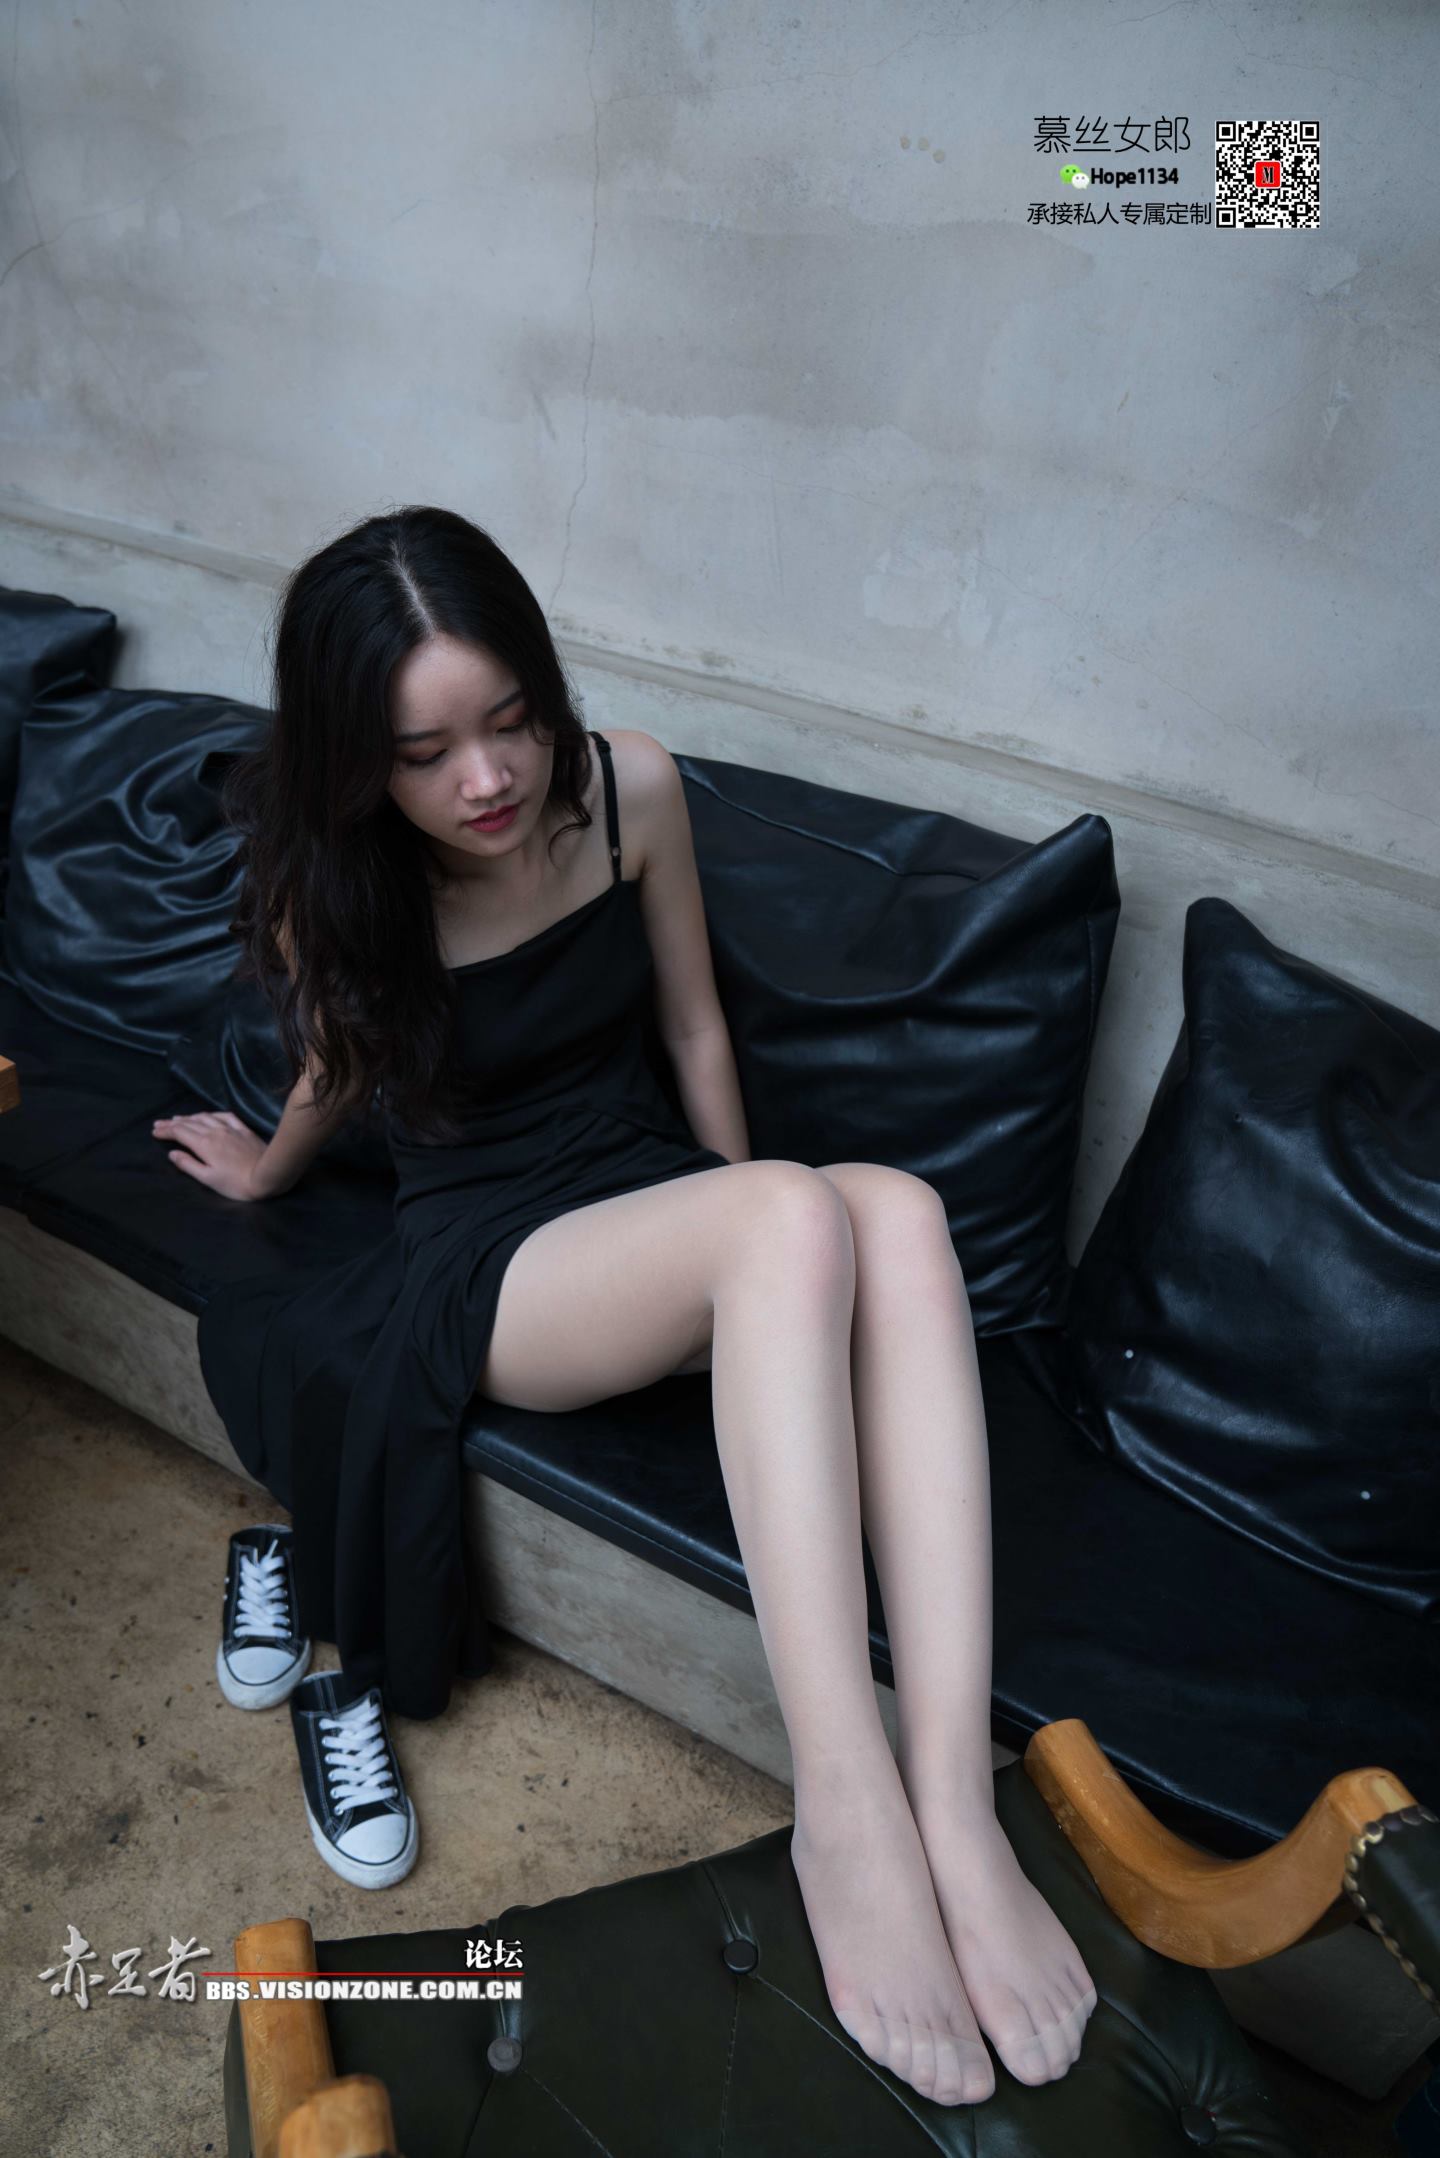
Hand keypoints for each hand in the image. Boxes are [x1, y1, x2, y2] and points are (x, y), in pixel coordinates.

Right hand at [151, 1110, 281, 1201]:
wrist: (267, 1175)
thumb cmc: (236, 1183)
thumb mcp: (208, 1178)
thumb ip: (188, 1164)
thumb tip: (172, 1153)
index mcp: (203, 1144)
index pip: (179, 1132)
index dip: (165, 1131)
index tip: (155, 1132)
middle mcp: (215, 1131)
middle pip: (189, 1123)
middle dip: (172, 1123)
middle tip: (159, 1124)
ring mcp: (230, 1128)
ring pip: (205, 1117)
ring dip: (189, 1117)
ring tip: (178, 1118)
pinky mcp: (243, 1129)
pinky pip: (224, 1116)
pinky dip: (211, 1114)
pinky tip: (208, 1115)